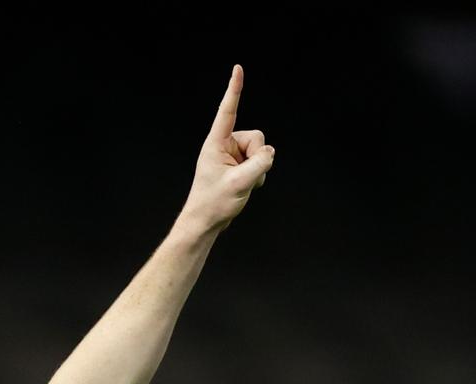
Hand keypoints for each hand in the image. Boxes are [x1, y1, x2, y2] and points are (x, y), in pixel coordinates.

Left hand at [180, 65, 274, 233]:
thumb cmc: (214, 203)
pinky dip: (257, 175)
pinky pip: (260, 162)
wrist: (206, 222)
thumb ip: (260, 164)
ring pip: (261, 151)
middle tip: (243, 177)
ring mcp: (232, 154)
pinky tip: (244, 186)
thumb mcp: (240, 183)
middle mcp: (224, 144)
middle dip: (258, 157)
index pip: (227, 111)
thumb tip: (269, 153)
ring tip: (241, 184)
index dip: (234, 89)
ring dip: (258, 169)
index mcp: (215, 143)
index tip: (237, 69)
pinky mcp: (239, 164)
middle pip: (256, 137)